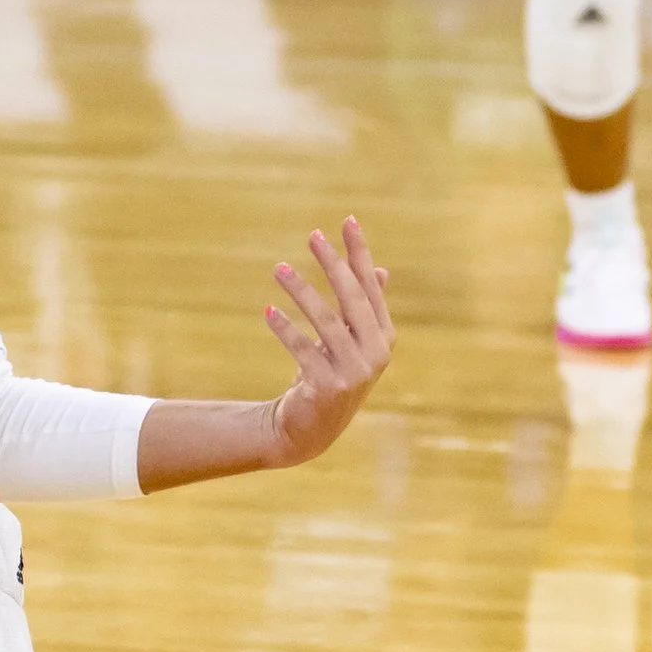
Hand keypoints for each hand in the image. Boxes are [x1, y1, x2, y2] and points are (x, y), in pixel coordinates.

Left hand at [260, 217, 395, 468]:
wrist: (309, 430)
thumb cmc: (329, 375)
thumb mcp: (350, 341)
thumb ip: (363, 308)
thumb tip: (381, 270)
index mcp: (383, 336)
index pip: (370, 286)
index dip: (360, 253)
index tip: (347, 220)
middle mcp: (375, 353)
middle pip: (352, 298)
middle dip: (333, 263)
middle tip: (312, 235)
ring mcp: (354, 372)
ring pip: (326, 321)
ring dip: (301, 291)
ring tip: (278, 268)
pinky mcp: (328, 387)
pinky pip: (304, 350)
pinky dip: (285, 329)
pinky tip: (268, 310)